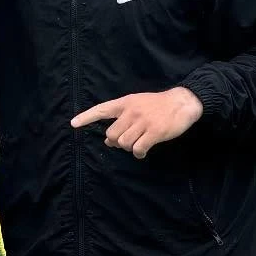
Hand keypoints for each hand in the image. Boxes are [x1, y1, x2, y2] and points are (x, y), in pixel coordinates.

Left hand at [71, 87, 202, 158]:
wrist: (182, 102)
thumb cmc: (157, 106)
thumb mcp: (137, 106)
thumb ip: (122, 120)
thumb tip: (108, 142)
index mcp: (125, 103)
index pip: (101, 110)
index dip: (86, 117)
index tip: (73, 124)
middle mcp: (131, 112)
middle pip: (112, 135)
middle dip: (116, 142)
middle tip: (127, 141)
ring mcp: (142, 122)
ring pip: (123, 143)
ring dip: (129, 148)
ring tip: (137, 145)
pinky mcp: (154, 132)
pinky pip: (138, 149)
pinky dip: (138, 153)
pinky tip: (143, 151)